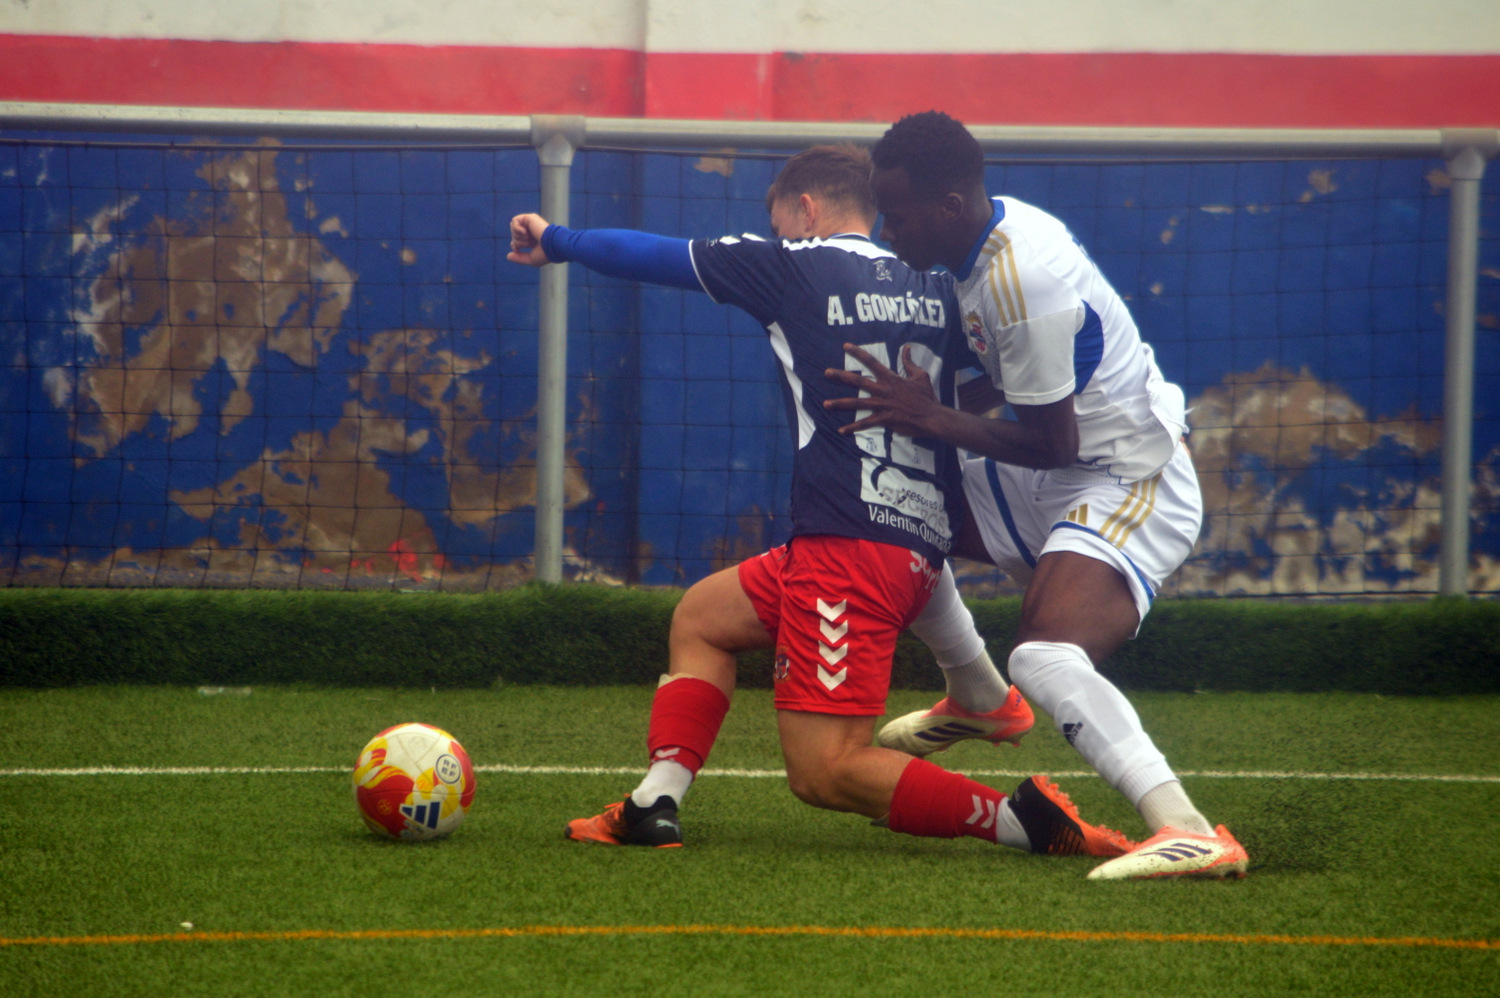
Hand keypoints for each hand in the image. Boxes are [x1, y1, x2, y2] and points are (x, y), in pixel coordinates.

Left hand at [507, 213, 551, 265]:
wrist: (553, 245)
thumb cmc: (545, 254)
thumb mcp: (531, 259)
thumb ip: (519, 258)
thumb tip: (508, 256)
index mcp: (533, 240)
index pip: (516, 240)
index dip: (514, 245)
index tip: (517, 250)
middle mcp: (532, 231)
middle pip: (514, 235)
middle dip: (518, 241)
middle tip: (528, 243)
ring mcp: (531, 224)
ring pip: (513, 228)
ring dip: (519, 236)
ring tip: (529, 237)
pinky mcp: (530, 218)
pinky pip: (514, 221)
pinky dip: (517, 228)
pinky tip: (526, 232)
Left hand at [823, 343, 941, 437]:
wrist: (931, 416)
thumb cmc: (926, 397)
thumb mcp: (920, 376)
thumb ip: (910, 362)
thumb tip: (907, 348)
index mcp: (891, 378)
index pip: (871, 362)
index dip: (858, 352)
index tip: (845, 346)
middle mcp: (883, 390)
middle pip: (858, 381)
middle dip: (841, 376)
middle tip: (826, 372)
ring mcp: (882, 405)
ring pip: (857, 404)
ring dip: (840, 404)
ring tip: (825, 404)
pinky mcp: (884, 419)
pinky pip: (865, 424)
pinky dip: (853, 428)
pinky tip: (841, 430)